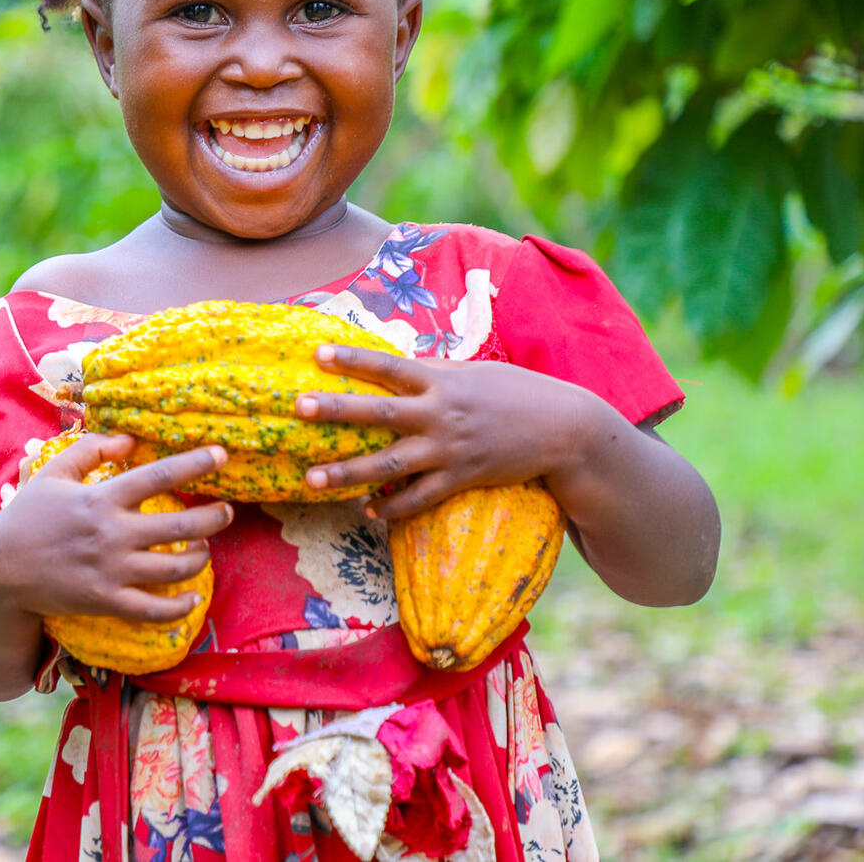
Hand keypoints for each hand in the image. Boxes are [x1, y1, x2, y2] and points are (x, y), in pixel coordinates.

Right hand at [0, 433, 233, 623]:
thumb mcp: (53, 473)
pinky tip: (194, 597)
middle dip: (213, 518)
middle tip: (228, 511)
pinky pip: (154, 610)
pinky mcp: (107, 601)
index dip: (194, 463)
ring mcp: (112, 570)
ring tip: (205, 549)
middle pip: (180, 526)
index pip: (158, 476)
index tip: (221, 454)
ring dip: (200, 557)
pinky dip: (181, 607)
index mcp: (102, 498)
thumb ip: (90, 449)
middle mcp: (113, 534)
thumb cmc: (27, 516)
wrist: (0, 569)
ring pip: (175, 568)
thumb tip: (129, 440)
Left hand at [295, 344, 614, 519]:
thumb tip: (393, 366)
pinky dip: (392, 507)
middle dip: (337, 411)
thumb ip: (431, 372)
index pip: (388, 366)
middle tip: (299, 408)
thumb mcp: (472, 372)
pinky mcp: (461, 478)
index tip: (316, 353)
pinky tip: (366, 510)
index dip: (352, 359)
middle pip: (379, 413)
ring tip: (311, 479)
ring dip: (348, 473)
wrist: (564, 429)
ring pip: (389, 465)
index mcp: (441, 380)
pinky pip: (419, 498)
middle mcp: (440, 414)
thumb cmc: (515, 393)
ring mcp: (449, 449)